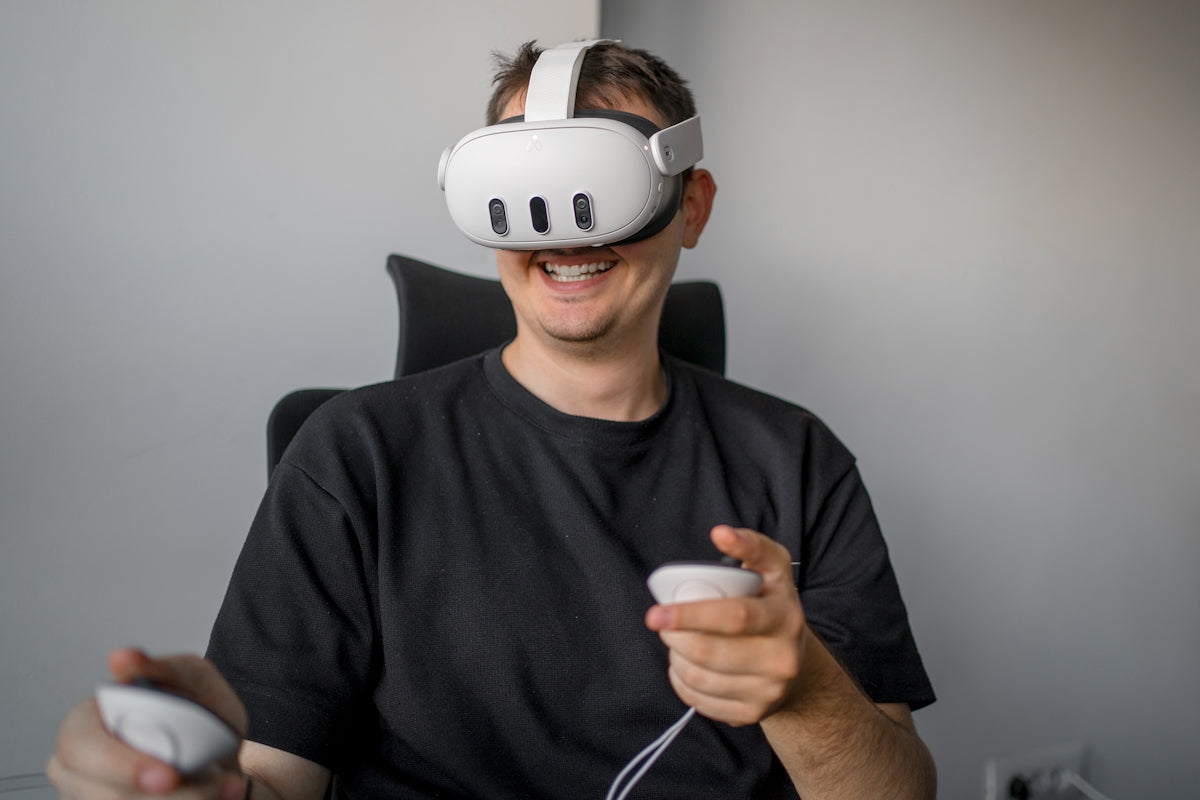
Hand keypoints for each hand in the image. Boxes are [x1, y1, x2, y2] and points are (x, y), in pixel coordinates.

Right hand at [47, 648, 248, 798]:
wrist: (220, 750)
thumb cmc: (194, 708)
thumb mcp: (188, 678)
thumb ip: (159, 670)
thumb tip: (121, 659)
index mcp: (82, 725)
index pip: (81, 750)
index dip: (121, 767)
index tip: (169, 777)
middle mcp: (76, 770)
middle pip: (103, 797)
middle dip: (161, 799)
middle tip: (213, 790)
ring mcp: (92, 797)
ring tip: (226, 788)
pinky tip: (216, 797)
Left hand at [645, 525, 807, 726]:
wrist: (797, 666)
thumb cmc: (772, 607)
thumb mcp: (773, 572)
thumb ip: (750, 546)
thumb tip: (720, 532)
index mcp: (786, 617)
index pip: (734, 616)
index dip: (691, 614)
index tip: (656, 613)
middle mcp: (782, 658)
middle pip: (709, 651)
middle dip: (673, 637)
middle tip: (661, 623)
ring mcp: (769, 691)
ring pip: (700, 677)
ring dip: (675, 658)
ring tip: (675, 642)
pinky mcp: (753, 714)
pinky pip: (701, 701)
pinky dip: (681, 682)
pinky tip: (683, 666)